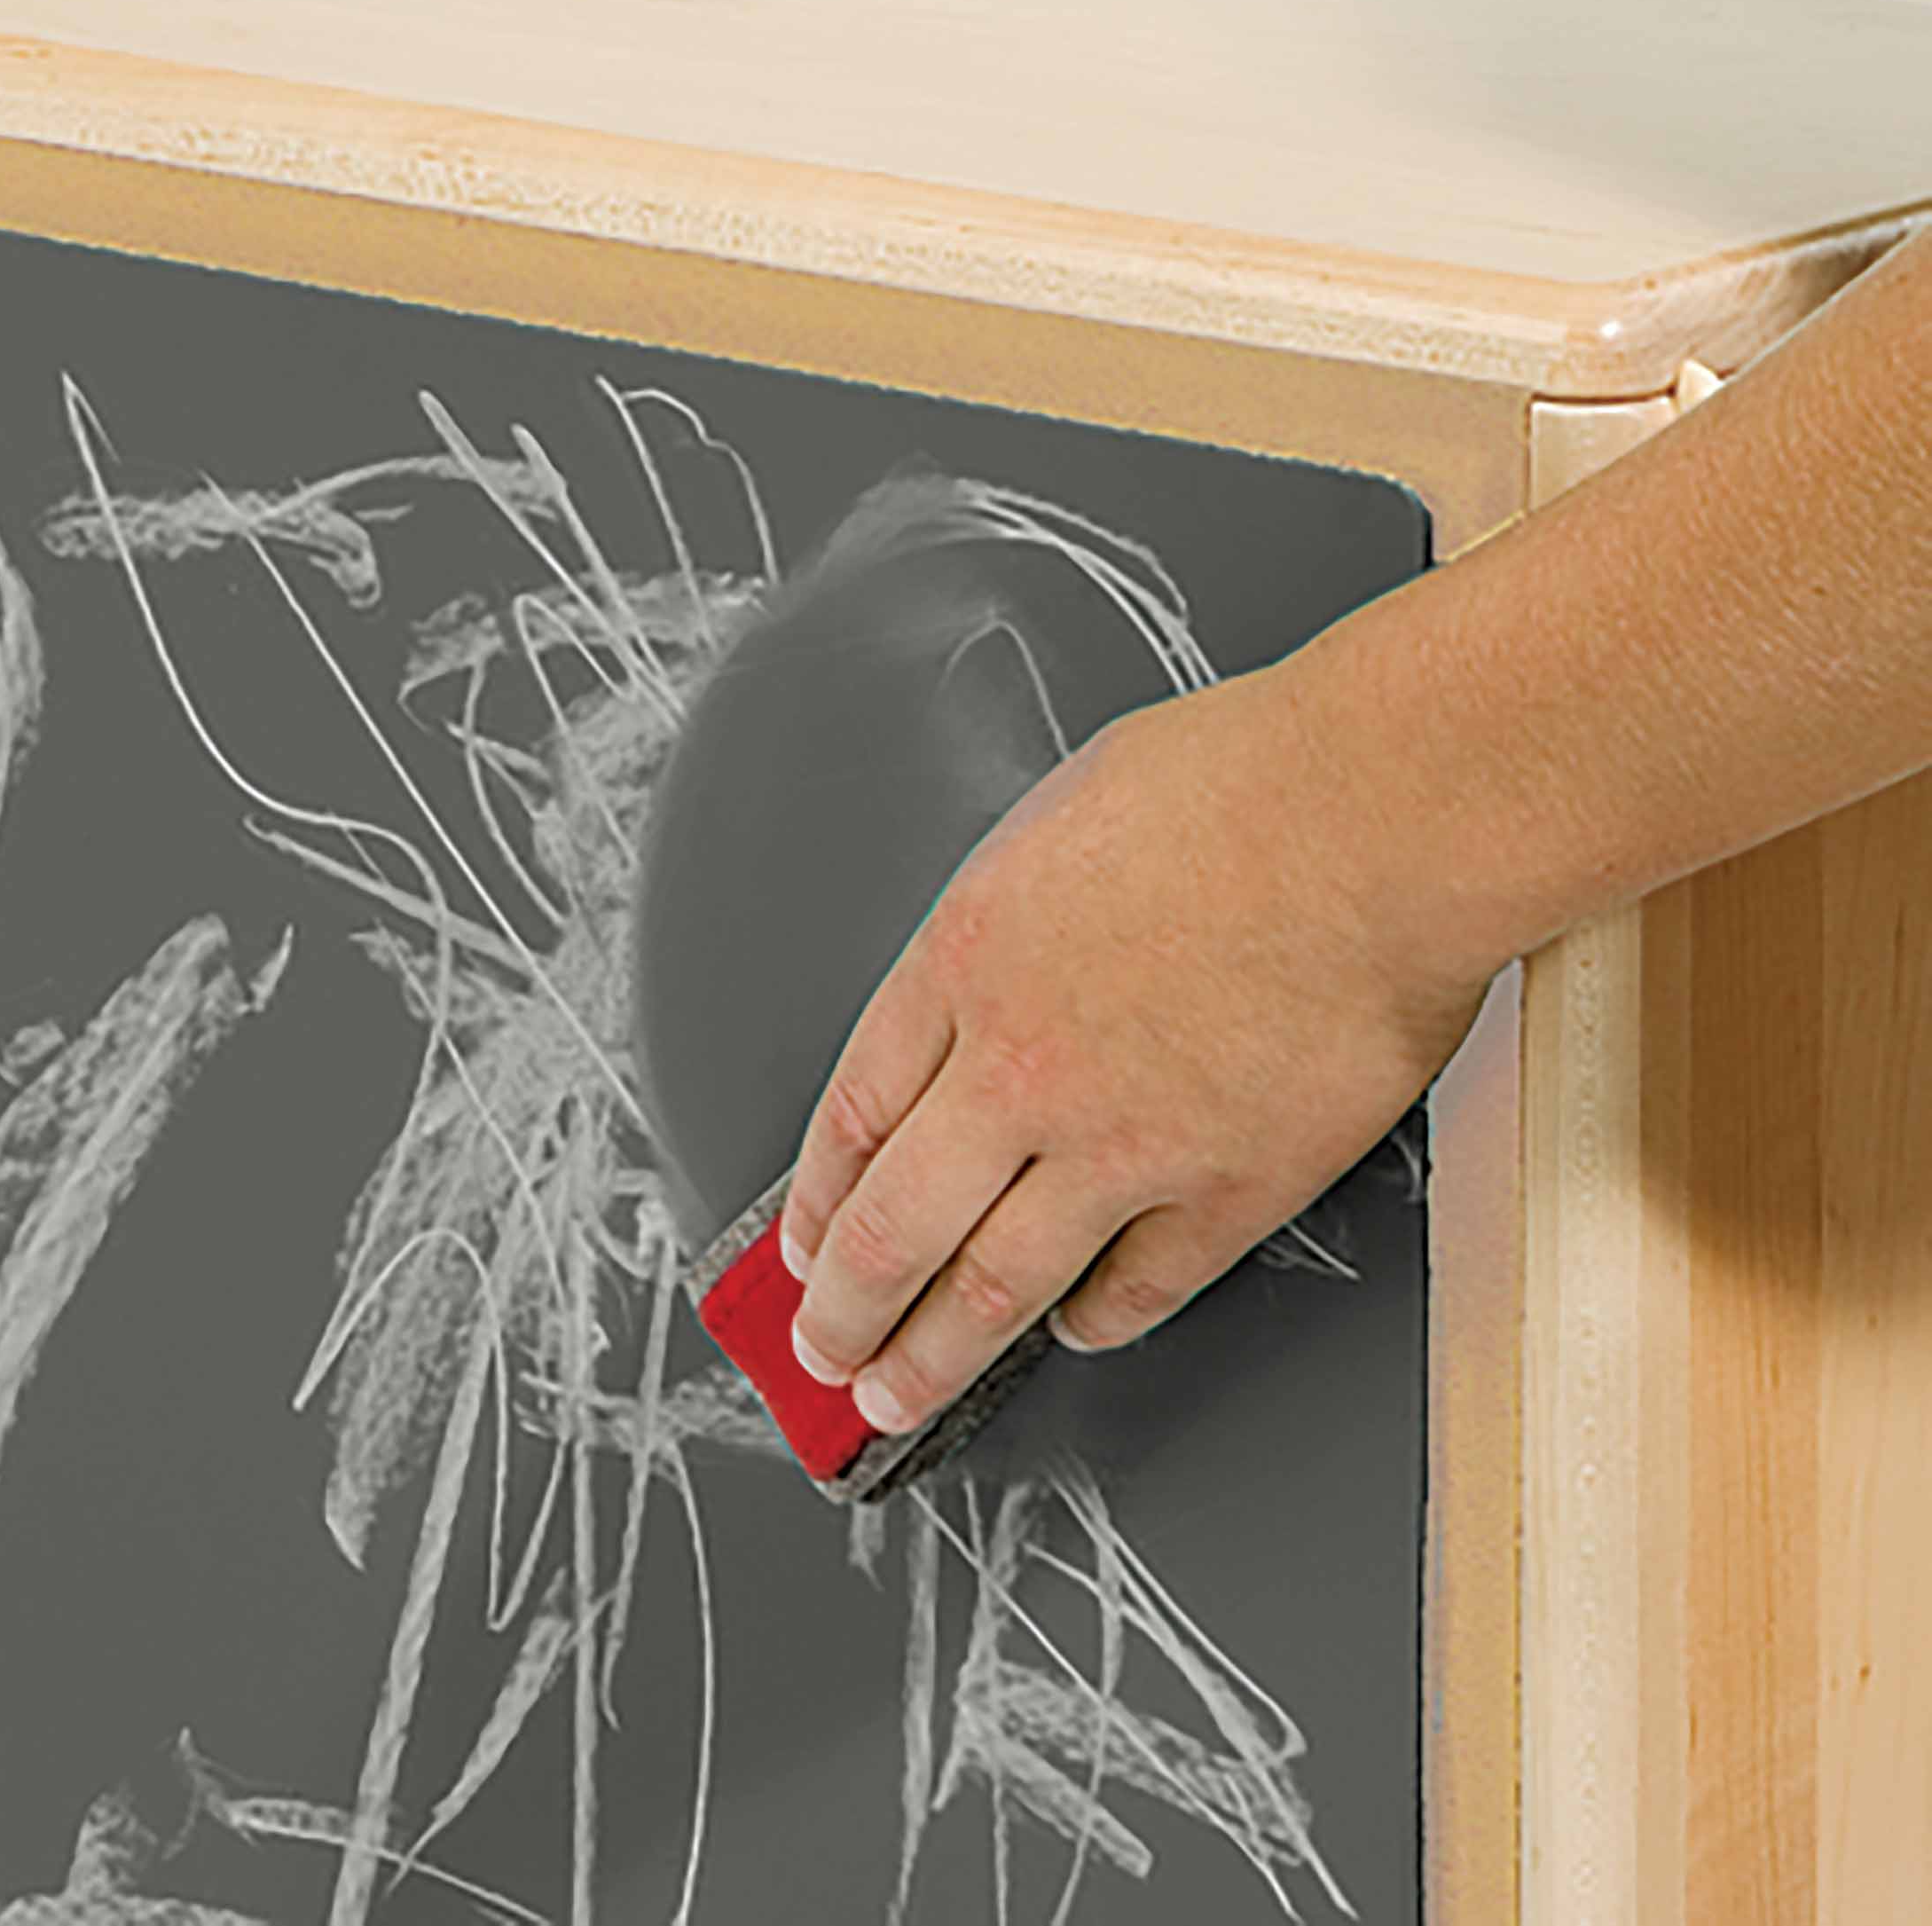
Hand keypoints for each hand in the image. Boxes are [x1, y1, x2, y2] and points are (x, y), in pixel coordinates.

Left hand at [778, 659, 1493, 1436]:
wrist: (1376, 818)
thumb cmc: (1243, 784)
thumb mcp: (1055, 819)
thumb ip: (1002, 925)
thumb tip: (983, 982)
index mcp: (962, 964)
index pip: (850, 1117)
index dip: (815, 1198)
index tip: (802, 1243)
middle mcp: (1018, 1071)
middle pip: (891, 1228)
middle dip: (841, 1313)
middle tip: (824, 1353)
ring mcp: (1119, 1143)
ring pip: (991, 1287)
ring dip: (933, 1356)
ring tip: (899, 1395)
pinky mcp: (1226, 1189)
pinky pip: (1135, 1290)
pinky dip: (1092, 1324)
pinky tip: (1074, 1332)